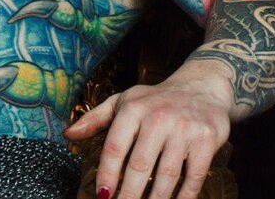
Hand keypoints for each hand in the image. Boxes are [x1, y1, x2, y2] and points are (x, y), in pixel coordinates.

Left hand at [64, 66, 231, 198]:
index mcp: (133, 109)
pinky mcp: (205, 140)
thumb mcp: (124, 101)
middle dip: (128, 195)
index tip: (102, 195)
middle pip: (139, 166)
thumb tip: (69, 134)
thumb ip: (95, 118)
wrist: (202, 87)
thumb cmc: (156, 99)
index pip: (115, 147)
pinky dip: (183, 196)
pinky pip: (193, 177)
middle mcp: (158, 118)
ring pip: (166, 175)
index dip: (106, 174)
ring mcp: (183, 130)